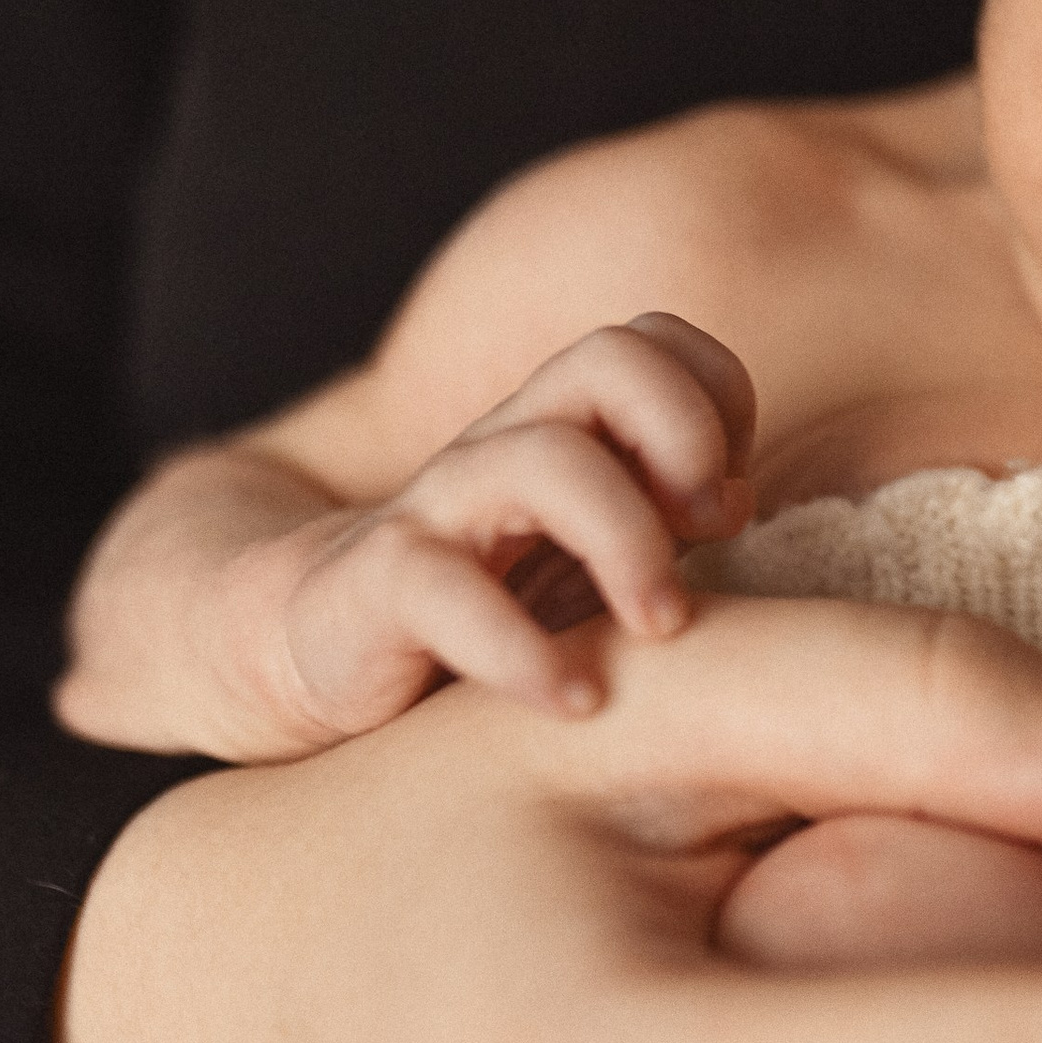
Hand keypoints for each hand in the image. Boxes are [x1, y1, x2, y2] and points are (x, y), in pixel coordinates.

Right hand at [264, 312, 756, 738]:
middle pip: (610, 359)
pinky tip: (576, 701)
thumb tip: (739, 498)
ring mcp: (438, 511)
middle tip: (712, 535)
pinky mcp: (375, 589)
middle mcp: (505, 450)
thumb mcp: (590, 559)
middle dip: (684, 438)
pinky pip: (445, 591)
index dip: (717, 401)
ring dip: (630, 544)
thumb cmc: (481, 608)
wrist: (302, 651)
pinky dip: (523, 652)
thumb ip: (668, 519)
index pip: (657, 342)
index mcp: (565, 430)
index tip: (726, 504)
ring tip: (662, 628)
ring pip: (542, 460)